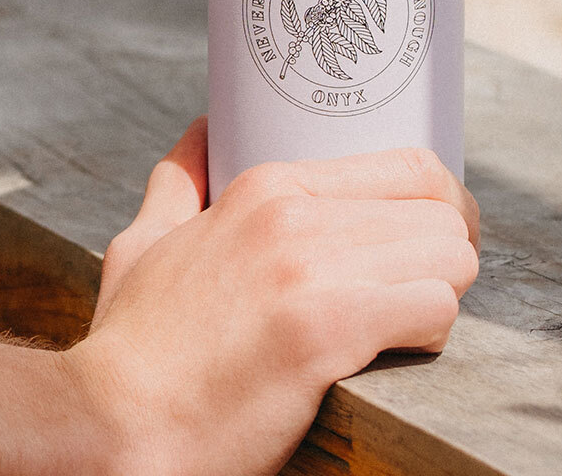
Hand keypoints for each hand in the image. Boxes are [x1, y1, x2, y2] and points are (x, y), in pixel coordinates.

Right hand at [67, 119, 479, 475]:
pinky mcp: (325, 329)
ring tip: (416, 315)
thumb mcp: (144, 243)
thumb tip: (200, 133)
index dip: (442, 200)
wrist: (111, 428)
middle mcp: (294, 215)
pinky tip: (403, 346)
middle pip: (439, 206)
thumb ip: (177, 181)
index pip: (408, 164)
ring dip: (445, 289)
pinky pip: (432, 309)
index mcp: (266, 187)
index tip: (440, 230)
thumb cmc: (135, 346)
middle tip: (436, 280)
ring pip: (448, 253)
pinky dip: (432, 331)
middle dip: (451, 247)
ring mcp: (310, 269)